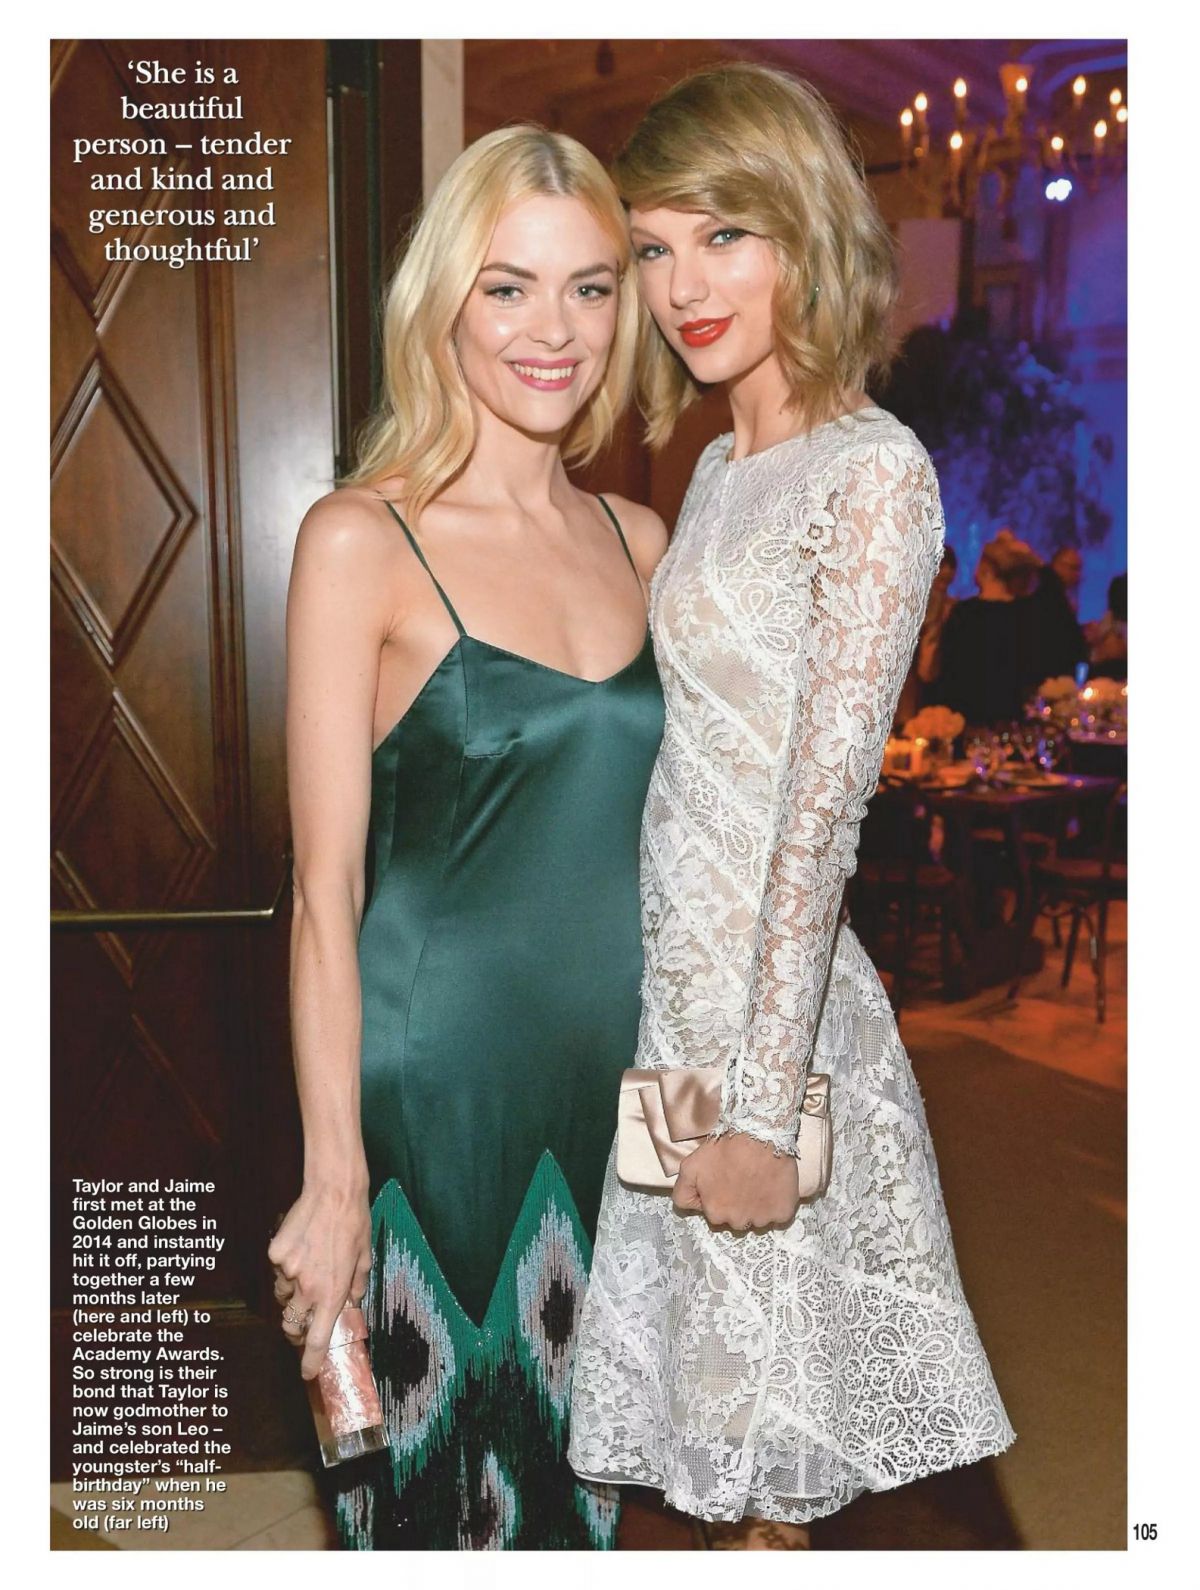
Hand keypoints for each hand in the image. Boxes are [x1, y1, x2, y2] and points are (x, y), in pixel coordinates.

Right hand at [268, 1176, 371, 1379]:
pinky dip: (285, 1265)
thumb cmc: (355, 1223)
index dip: (310, 1361)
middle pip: (291, 1323)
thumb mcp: (365, 1258)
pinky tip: (300, 1246)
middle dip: (295, 1328)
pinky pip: (277, 1269)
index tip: (307, 1373)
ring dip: (291, 1293)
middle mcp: (308, 1287)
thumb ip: (357, 1285)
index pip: (317, 1339)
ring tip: (307, 1269)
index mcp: (333, 1293)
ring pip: (283, 1294)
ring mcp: (288, 1271)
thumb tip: (352, 1302)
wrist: (334, 1192)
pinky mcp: (276, 1254)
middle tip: (301, 1322)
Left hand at [671, 1133, 799, 1232]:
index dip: (718, 1198)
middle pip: (736, 1219)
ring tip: (758, 1182)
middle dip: (737, 1205)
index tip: (724, 1182)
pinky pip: (779, 1216)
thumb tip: (691, 1208)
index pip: (714, 1215)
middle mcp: (738, 1222)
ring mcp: (762, 1219)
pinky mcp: (783, 1212)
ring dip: (757, 1206)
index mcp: (715, 1214)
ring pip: (757, 1219)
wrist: (760, 1134)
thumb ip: (683, 1193)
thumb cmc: (725, 1148)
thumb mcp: (690, 1166)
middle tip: (741, 1180)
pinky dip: (776, 1206)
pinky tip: (773, 1188)